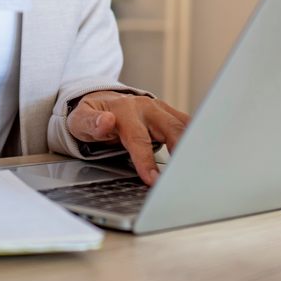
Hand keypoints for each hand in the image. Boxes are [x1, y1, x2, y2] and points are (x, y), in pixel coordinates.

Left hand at [66, 91, 190, 184]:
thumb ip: (91, 123)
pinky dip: (195, 139)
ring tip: (199, 168)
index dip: (146, 161)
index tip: (153, 180)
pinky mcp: (170, 114)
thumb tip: (106, 122)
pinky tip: (200, 156)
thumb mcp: (80, 119)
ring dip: (193, 144)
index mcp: (126, 110)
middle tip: (185, 176)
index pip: (139, 139)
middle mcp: (147, 108)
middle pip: (171, 129)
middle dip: (181, 152)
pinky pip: (187, 125)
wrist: (101, 101)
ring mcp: (161, 110)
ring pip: (184, 125)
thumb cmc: (92, 115)